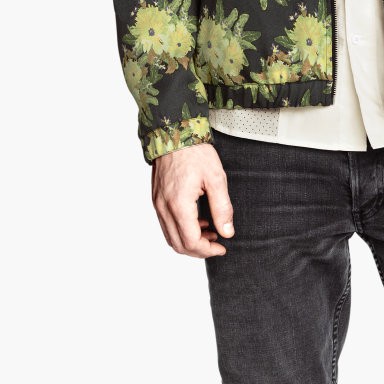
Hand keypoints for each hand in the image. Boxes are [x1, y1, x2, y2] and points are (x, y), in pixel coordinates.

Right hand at [151, 143, 234, 258]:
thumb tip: (227, 232)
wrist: (174, 133)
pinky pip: (167, 224)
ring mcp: (158, 204)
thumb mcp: (216, 178)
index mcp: (179, 205)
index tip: (222, 247)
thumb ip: (222, 208)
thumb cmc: (195, 152)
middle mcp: (164, 208)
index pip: (191, 241)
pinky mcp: (157, 198)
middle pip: (178, 244)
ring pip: (171, 236)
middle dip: (199, 250)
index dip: (207, 250)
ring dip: (189, 240)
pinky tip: (197, 220)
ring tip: (210, 231)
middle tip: (217, 243)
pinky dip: (181, 229)